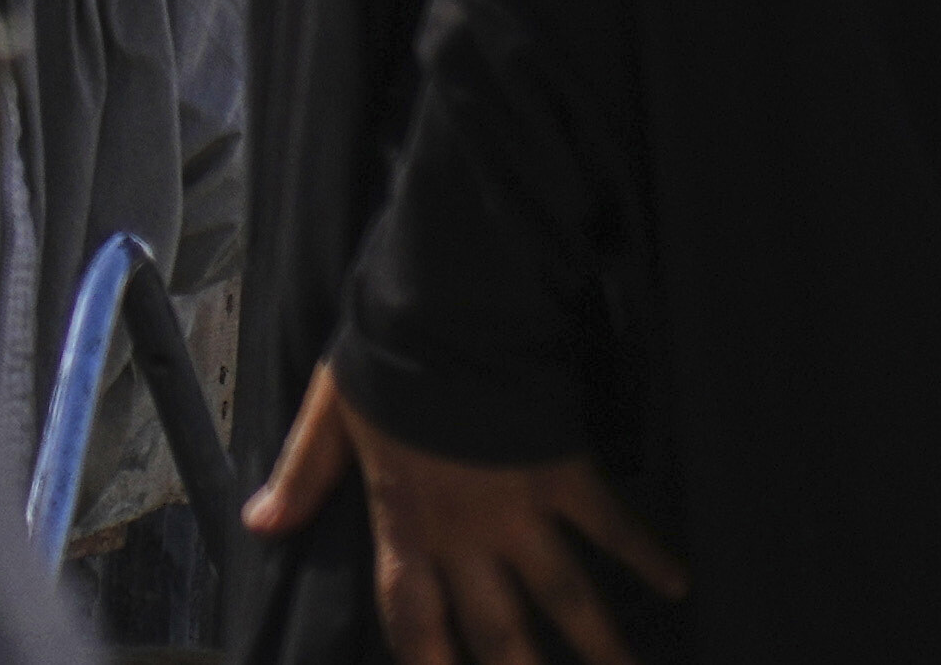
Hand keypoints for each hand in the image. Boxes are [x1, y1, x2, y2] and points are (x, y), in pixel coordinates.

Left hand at [250, 364, 683, 664]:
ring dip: (600, 644)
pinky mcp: (566, 472)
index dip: (426, 658)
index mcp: (406, 518)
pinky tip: (681, 581)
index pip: (411, 611)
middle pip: (498, 627)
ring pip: (565, 595)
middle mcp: (468, 531)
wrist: (445, 310)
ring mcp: (524, 508)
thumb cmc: (381, 358)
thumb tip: (259, 526)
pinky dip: (647, 552)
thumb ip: (302, 475)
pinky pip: (612, 524)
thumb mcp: (328, 415)